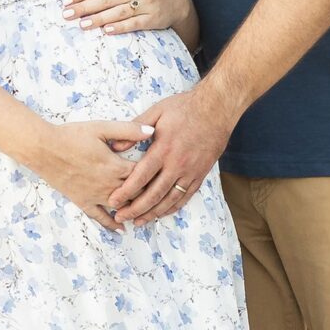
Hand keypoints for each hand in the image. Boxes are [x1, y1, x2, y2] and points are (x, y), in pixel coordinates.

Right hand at [32, 118, 156, 231]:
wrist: (44, 149)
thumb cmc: (72, 135)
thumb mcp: (102, 128)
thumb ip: (128, 130)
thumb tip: (152, 130)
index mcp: (115, 166)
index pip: (144, 174)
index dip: (156, 173)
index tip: (165, 171)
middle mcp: (108, 185)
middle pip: (136, 193)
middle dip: (149, 193)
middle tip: (163, 193)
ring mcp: (95, 195)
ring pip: (121, 207)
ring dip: (135, 210)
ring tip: (149, 213)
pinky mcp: (82, 201)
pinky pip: (99, 216)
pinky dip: (111, 224)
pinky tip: (121, 230)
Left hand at [63, 0, 185, 35]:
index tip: (66, 1)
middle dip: (85, 7)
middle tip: (67, 14)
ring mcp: (145, 4)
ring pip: (119, 12)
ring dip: (99, 18)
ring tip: (82, 24)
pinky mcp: (153, 18)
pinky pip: (135, 23)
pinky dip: (121, 27)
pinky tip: (107, 31)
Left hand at [105, 82, 234, 225]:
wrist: (217, 109)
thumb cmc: (185, 108)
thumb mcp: (157, 111)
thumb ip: (135, 128)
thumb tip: (116, 146)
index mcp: (163, 149)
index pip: (141, 176)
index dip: (126, 191)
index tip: (113, 201)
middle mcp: (177, 164)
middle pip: (153, 194)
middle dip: (135, 208)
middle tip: (121, 217)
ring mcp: (190, 172)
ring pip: (169, 200)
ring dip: (152, 213)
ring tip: (138, 221)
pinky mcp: (200, 175)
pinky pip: (185, 197)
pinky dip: (172, 208)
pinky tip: (161, 213)